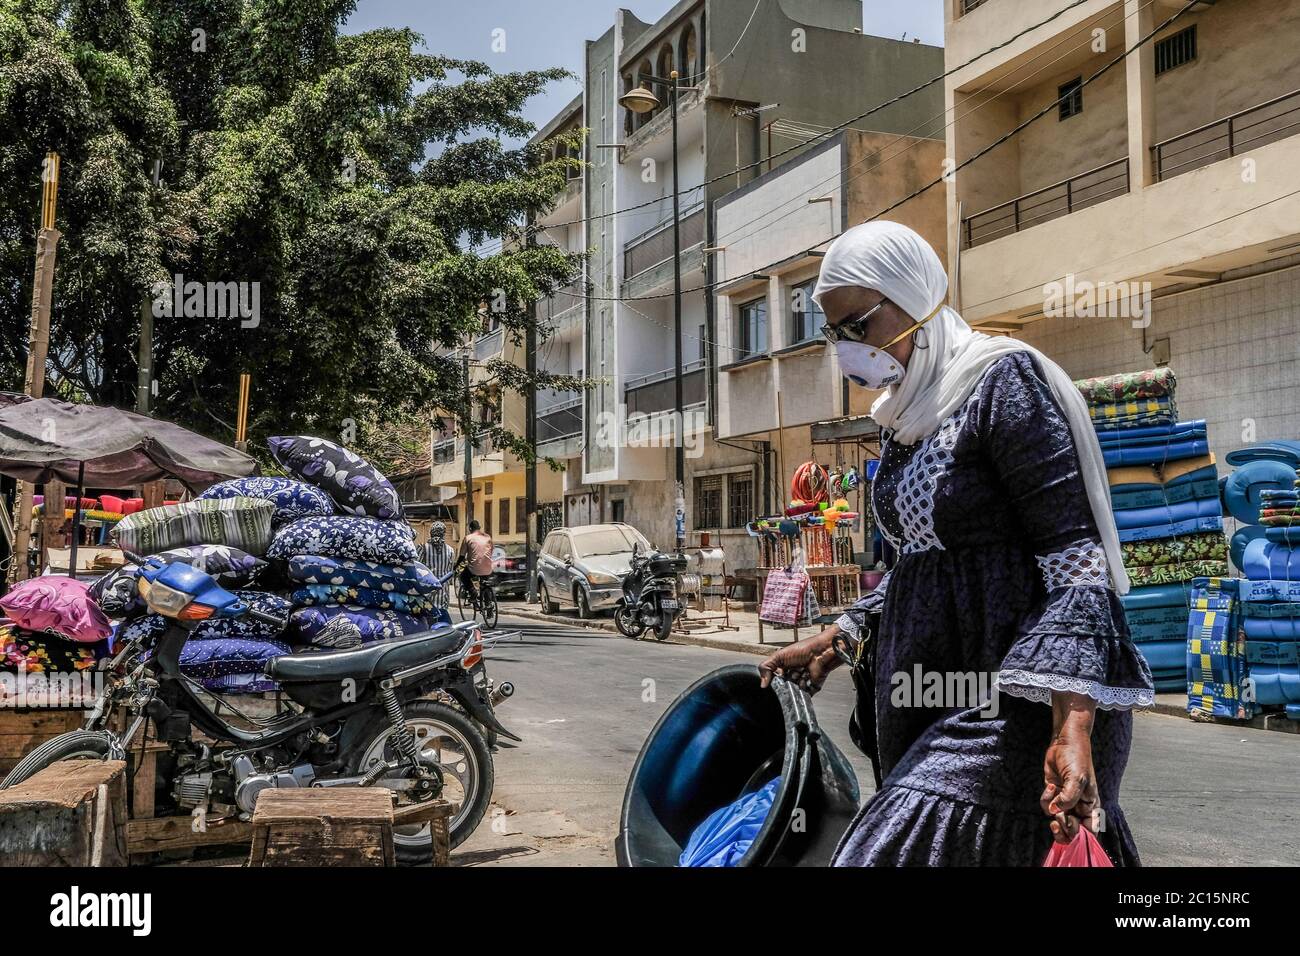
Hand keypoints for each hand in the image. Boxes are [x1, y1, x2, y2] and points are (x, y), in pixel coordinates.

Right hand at [758, 628, 839, 693]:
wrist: (821, 652)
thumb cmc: (803, 649)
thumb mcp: (779, 656)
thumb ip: (766, 667)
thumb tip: (763, 684)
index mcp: (786, 665)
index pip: (776, 678)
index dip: (774, 680)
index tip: (773, 681)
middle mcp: (795, 673)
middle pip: (786, 686)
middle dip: (785, 685)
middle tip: (787, 680)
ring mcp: (804, 680)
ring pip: (796, 691)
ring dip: (795, 688)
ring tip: (797, 679)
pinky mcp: (814, 686)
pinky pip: (807, 695)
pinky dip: (804, 694)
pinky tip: (803, 685)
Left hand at [1041, 692, 1098, 843]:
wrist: (1065, 742)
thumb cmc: (1077, 759)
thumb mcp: (1077, 779)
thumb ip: (1069, 798)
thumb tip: (1056, 812)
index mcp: (1092, 807)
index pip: (1090, 831)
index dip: (1080, 835)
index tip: (1072, 825)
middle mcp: (1079, 807)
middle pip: (1072, 831)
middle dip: (1064, 829)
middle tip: (1059, 818)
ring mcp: (1065, 802)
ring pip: (1058, 821)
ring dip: (1053, 814)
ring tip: (1054, 799)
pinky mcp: (1053, 794)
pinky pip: (1047, 807)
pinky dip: (1045, 800)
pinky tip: (1050, 786)